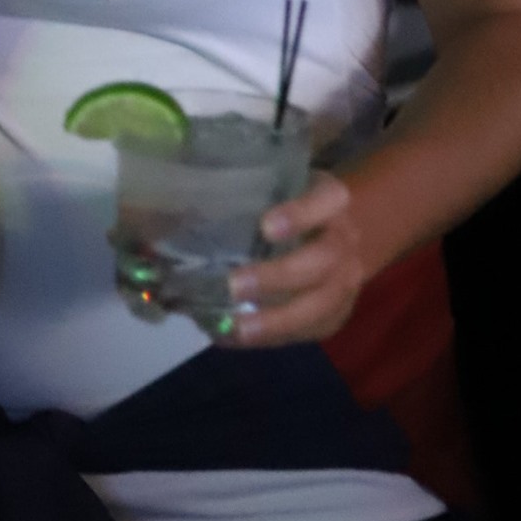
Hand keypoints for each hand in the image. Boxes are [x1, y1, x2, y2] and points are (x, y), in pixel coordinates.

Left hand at [220, 172, 365, 345]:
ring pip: (321, 305)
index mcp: (331, 198)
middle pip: (323, 260)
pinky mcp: (338, 313)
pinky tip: (236, 337)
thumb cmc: (292, 202)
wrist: (343, 231)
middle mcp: (345, 239)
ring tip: (236, 327)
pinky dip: (272, 337)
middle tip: (234, 286)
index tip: (265, 226)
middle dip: (278, 277)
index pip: (325, 200)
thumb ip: (244, 191)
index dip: (299, 215)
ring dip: (277, 320)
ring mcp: (347, 280)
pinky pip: (309, 330)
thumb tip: (174, 203)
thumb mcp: (279, 183)